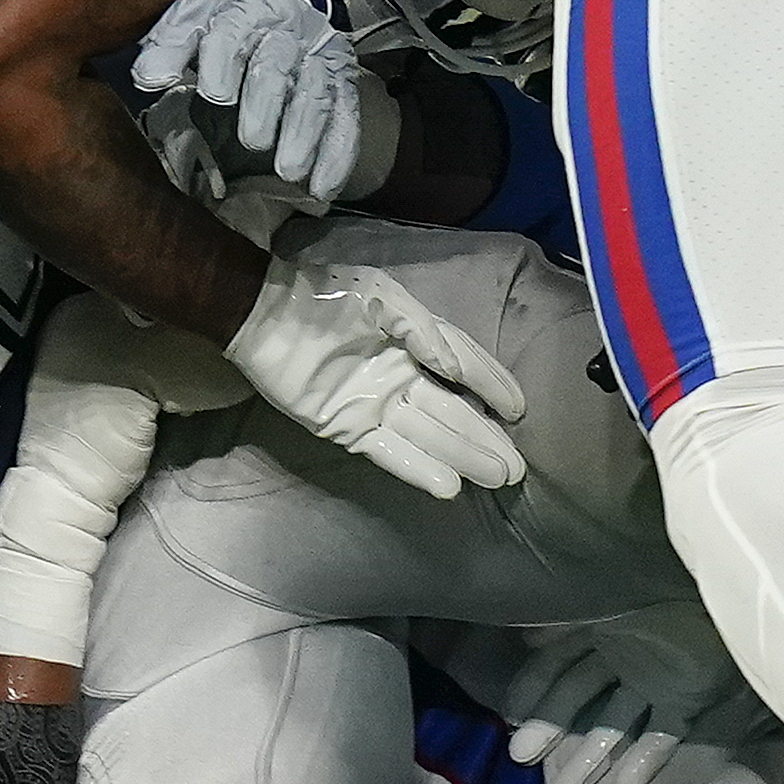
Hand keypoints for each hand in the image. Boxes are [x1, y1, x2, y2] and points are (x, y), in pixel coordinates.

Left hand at [132, 0, 371, 203]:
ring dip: (305, 134)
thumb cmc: (229, 9)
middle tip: (253, 140)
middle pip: (277, 66)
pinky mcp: (341, 80)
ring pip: (315, 94)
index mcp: (245, 7)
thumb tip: (147, 79)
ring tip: (289, 172)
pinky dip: (337, 154)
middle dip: (266, 104)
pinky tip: (322, 187)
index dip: (223, 63)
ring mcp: (319, 57)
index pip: (233, 32)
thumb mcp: (194, 13)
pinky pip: (346, 116)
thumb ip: (170, 45)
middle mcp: (287, 31)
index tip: (214, 93)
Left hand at [223, 255, 527, 498]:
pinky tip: (449, 487)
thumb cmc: (328, 297)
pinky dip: (419, 469)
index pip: (465, 369)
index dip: (492, 388)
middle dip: (485, 438)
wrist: (265, 314)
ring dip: (463, 457)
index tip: (518, 411)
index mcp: (414, 342)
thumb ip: (424, 333)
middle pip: (452, 413)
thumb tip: (457, 371)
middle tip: (517, 468)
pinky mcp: (349, 428)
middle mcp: (402, 378)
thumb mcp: (384, 300)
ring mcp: (377, 405)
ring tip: (498, 478)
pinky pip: (391, 453)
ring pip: (430, 437)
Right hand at [497, 607, 756, 783]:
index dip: (534, 689)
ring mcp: (654, 683)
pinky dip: (641, 764)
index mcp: (605, 627)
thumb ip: (566, 618)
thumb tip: (527, 638)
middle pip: (580, 698)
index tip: (508, 718)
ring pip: (614, 726)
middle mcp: (624, 658)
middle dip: (551, 729)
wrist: (725, 589)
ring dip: (589, 759)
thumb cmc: (664, 589)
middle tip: (521, 760)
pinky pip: (662, 736)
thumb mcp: (606, 595)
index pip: (559, 664)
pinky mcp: (686, 701)